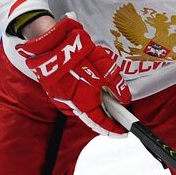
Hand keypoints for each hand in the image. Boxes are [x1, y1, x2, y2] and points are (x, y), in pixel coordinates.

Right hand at [15, 16, 129, 135]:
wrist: (50, 43)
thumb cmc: (77, 55)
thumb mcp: (106, 68)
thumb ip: (117, 86)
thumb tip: (124, 99)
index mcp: (83, 102)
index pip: (101, 122)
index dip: (113, 128)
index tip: (123, 131)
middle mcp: (70, 104)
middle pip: (91, 118)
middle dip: (104, 120)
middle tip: (116, 119)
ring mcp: (60, 98)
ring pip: (81, 110)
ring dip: (93, 109)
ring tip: (105, 104)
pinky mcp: (54, 91)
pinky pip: (72, 102)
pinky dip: (83, 101)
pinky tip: (89, 93)